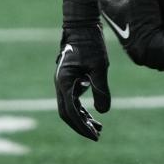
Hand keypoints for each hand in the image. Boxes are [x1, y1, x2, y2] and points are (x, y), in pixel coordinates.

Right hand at [54, 22, 110, 140]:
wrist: (81, 27)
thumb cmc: (90, 44)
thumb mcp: (99, 66)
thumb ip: (100, 89)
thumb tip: (103, 112)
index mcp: (63, 82)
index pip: (70, 111)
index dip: (82, 126)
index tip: (94, 135)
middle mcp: (60, 84)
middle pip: (67, 113)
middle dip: (81, 126)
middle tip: (96, 136)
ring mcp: (63, 83)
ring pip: (70, 108)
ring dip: (82, 119)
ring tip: (98, 128)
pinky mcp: (69, 80)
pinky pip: (73, 100)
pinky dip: (82, 109)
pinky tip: (95, 114)